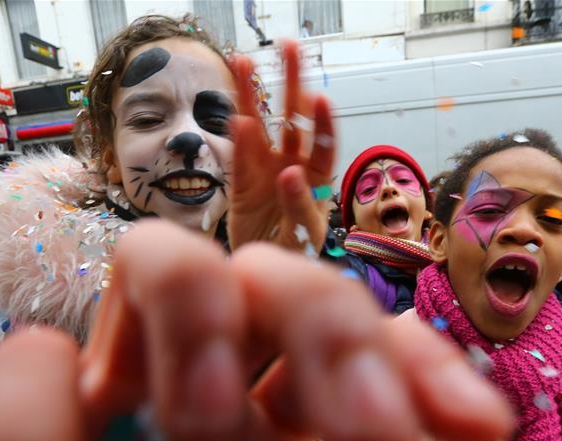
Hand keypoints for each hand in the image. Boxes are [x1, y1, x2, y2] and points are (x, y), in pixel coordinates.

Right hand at [227, 40, 334, 253]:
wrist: (265, 273)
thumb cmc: (295, 253)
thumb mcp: (305, 235)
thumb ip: (299, 205)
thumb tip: (290, 172)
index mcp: (317, 176)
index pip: (324, 141)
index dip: (323, 121)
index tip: (320, 98)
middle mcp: (292, 165)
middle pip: (293, 119)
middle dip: (291, 82)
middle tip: (288, 47)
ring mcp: (264, 171)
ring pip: (259, 127)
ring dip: (253, 96)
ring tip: (244, 61)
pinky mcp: (241, 184)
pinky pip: (239, 157)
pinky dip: (238, 139)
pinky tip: (237, 116)